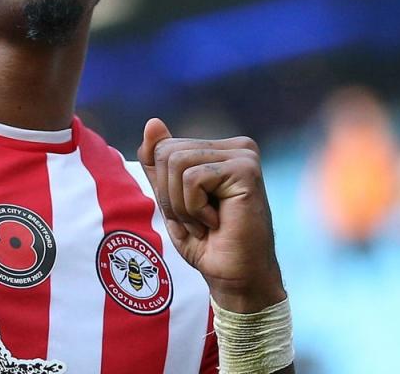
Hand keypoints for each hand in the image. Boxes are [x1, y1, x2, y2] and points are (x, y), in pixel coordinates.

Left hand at [137, 118, 285, 311]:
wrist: (235, 277)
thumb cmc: (206, 241)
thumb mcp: (170, 197)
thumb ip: (159, 162)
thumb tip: (153, 122)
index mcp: (219, 149)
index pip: (162, 148)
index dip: (163, 186)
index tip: (190, 212)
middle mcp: (236, 146)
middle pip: (166, 152)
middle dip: (170, 195)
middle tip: (198, 220)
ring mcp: (244, 155)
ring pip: (176, 164)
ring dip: (182, 205)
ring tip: (207, 222)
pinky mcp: (246, 170)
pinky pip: (192, 179)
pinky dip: (195, 208)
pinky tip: (218, 222)